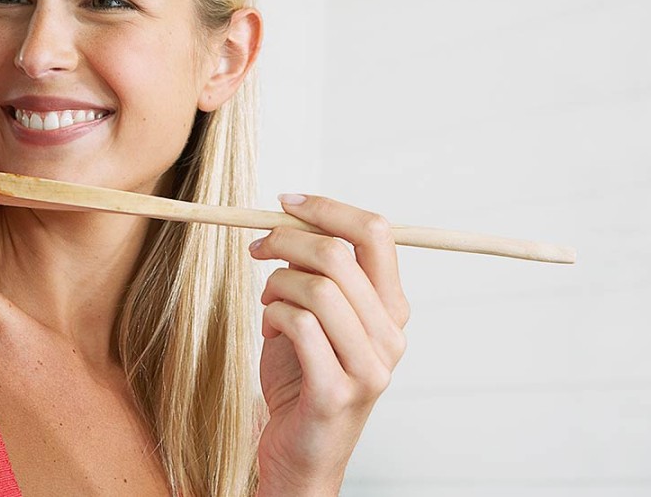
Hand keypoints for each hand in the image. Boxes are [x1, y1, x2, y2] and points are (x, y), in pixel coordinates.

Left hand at [251, 194, 409, 495]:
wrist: (300, 451)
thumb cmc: (302, 376)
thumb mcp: (316, 315)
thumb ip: (317, 272)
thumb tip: (291, 218)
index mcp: (392, 308)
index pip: (376, 233)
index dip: (328, 208)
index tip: (286, 200)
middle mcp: (391, 335)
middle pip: (339, 255)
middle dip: (286, 240)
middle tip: (257, 247)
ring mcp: (369, 366)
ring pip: (316, 288)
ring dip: (275, 284)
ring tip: (267, 302)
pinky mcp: (337, 391)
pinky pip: (298, 325)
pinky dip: (272, 317)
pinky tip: (269, 333)